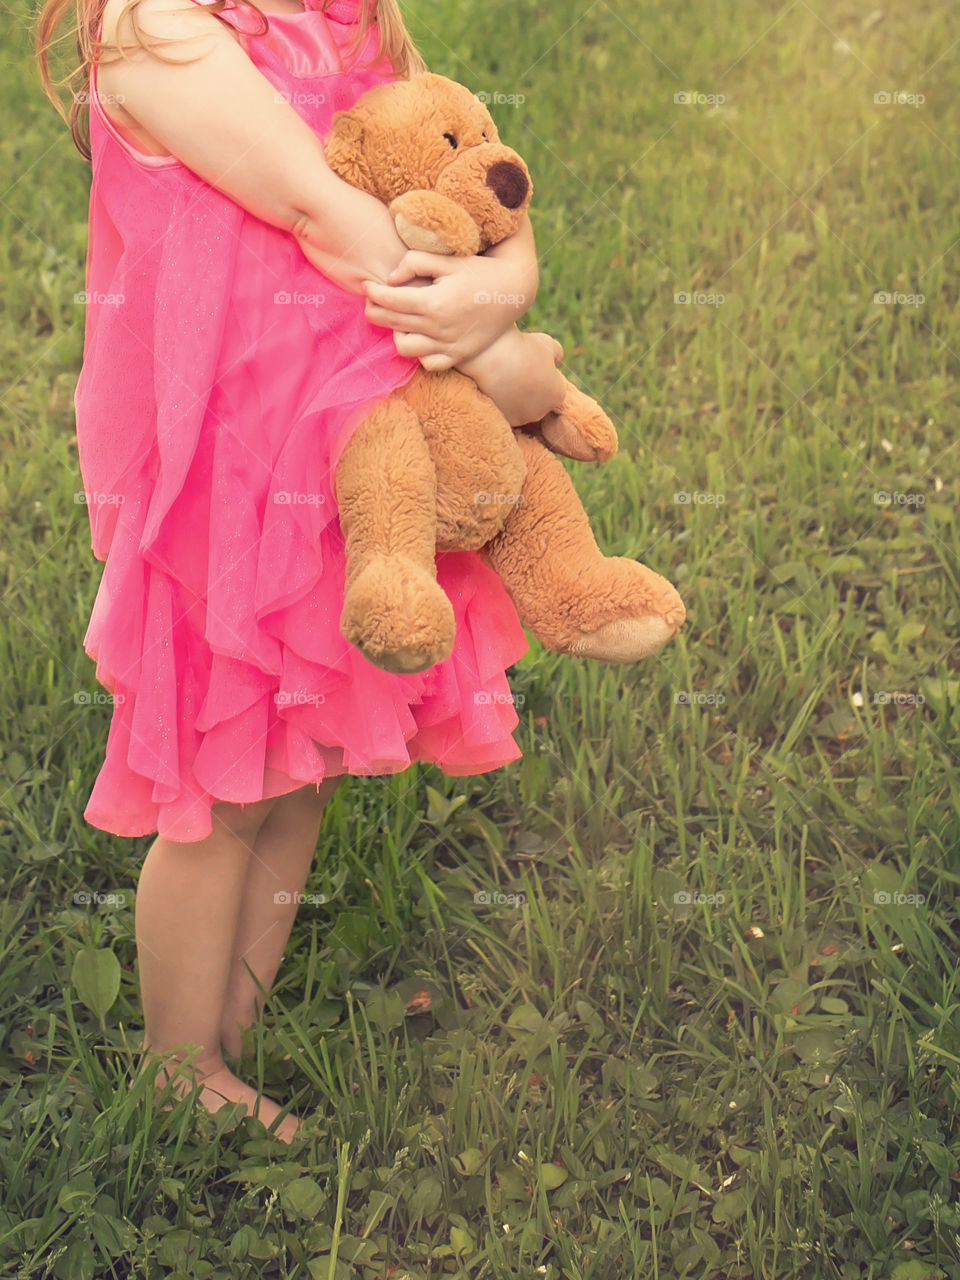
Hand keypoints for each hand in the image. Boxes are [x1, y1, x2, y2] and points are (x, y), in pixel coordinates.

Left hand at [361, 248, 535, 370]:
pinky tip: (420, 336)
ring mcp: (448, 345)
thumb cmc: (479, 271)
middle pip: (393, 323)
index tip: (366, 284)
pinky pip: (428, 363)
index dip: (373, 291)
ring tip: (398, 319)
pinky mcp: (458, 355)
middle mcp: (439, 327)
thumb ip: (416, 262)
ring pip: (405, 348)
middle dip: (375, 310)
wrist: (513, 292)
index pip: (391, 300)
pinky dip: (419, 353)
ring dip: (396, 333)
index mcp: (434, 302)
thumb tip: (389, 277)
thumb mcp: (449, 260)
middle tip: (373, 299)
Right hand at [458, 328, 565, 427]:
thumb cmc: (522, 347)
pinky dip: (502, 403)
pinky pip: (505, 412)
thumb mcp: (548, 344)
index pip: (552, 388)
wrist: (490, 354)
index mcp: (557, 394)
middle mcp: (542, 412)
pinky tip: (495, 388)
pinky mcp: (501, 420)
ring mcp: (521, 418)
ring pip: (520, 408)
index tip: (528, 365)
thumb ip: (557, 356)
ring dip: (515, 398)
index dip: (541, 374)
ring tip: (503, 378)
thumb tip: (554, 363)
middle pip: (537, 401)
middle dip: (529, 390)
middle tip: (515, 371)